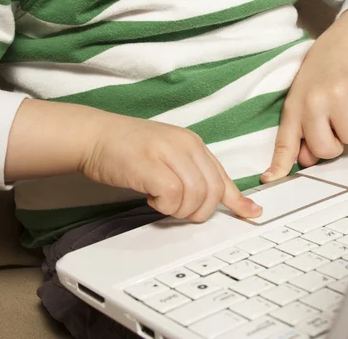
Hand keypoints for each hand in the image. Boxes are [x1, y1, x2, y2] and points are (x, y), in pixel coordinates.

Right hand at [80, 116, 261, 221]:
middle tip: (181, 211)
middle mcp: (185, 144)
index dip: (238, 199)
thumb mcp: (167, 156)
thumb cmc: (128, 149)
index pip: (222, 176)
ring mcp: (167, 152)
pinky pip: (172, 194)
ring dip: (179, 209)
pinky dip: (164, 205)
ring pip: (195, 195)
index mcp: (193, 143)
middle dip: (200, 211)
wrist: (95, 135)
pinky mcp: (149, 164)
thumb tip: (210, 198)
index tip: (252, 213)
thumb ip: (190, 173)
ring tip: (161, 201)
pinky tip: (151, 198)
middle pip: (212, 189)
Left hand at [261, 7, 347, 182]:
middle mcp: (312, 101)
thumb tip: (307, 163)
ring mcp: (336, 91)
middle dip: (333, 144)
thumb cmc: (314, 88)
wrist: (336, 53)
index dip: (278, 166)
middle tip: (330, 124)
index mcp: (292, 111)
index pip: (284, 144)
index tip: (268, 180)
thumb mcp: (297, 111)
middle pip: (328, 150)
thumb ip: (298, 141)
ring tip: (343, 110)